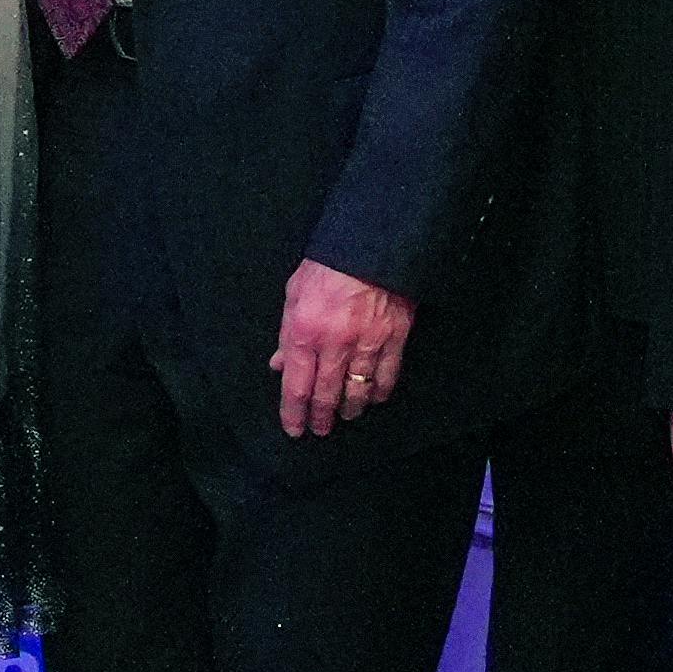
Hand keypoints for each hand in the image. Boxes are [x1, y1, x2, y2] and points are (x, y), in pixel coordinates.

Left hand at [271, 263, 413, 438]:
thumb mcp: (294, 293)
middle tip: (320, 430)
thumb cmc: (328, 264)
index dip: (293, 413)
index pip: (295, 385)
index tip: (294, 428)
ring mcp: (367, 342)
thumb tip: (278, 364)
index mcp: (304, 331)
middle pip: (326, 394)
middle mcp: (334, 343)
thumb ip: (286, 333)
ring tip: (346, 415)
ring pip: (358, 390)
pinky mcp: (394, 336)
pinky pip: (387, 374)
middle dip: (321, 417)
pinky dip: (380, 391)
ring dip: (351, 408)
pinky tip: (375, 398)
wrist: (371, 242)